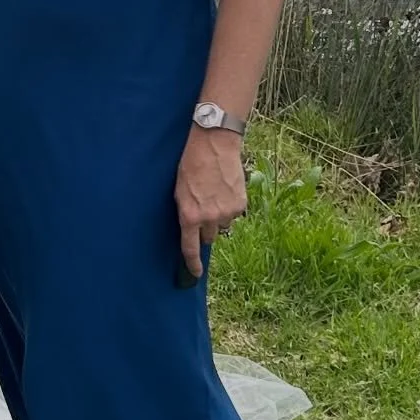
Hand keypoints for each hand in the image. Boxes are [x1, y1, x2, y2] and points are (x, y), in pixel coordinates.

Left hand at [174, 129, 246, 279]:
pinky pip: (234, 215)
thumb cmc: (190, 164)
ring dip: (218, 217)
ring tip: (213, 194)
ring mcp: (227, 212)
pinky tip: (224, 190)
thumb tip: (189, 230)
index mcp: (189, 215)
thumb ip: (185, 212)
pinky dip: (229, 207)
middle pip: (208, 237)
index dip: (192, 264)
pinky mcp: (240, 205)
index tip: (193, 274)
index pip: (190, 248)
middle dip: (205, 229)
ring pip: (222, 226)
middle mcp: (209, 218)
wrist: (214, 144)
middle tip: (203, 209)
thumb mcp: (179, 191)